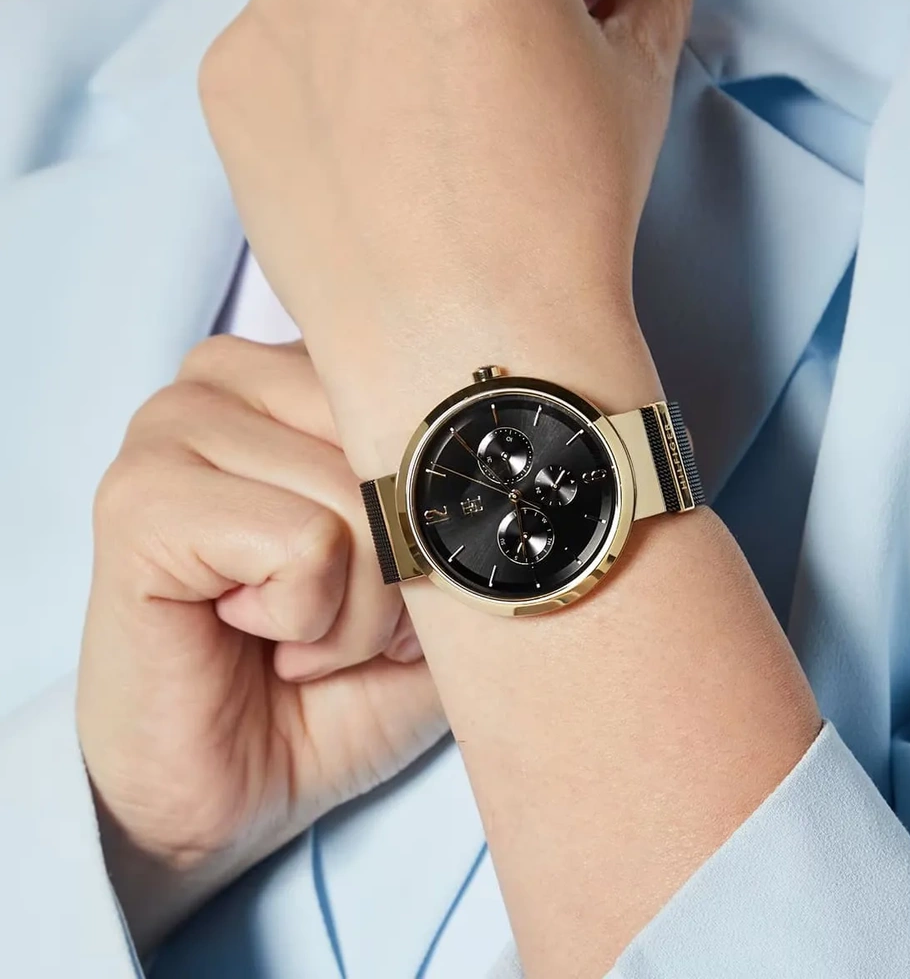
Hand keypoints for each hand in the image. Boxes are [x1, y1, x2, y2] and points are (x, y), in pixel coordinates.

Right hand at [77, 337, 445, 952]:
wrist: (235, 788)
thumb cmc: (336, 677)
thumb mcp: (436, 576)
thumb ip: (471, 489)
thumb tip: (521, 447)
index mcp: (290, 372)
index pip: (423, 387)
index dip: (441, 510)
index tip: (397, 578)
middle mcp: (224, 376)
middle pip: (397, 443)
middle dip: (405, 565)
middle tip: (347, 619)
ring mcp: (170, 428)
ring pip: (360, 500)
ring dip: (360, 610)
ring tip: (299, 637)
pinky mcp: (139, 501)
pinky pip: (306, 544)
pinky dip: (311, 622)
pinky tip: (255, 637)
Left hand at [199, 0, 696, 475]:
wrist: (470, 351)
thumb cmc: (558, 223)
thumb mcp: (634, 74)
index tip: (560, 16)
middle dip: (463, 5)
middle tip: (493, 74)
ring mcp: (275, 6)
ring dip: (391, 34)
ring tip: (431, 135)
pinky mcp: (229, 82)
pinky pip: (289, 58)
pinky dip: (331, 91)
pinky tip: (374, 166)